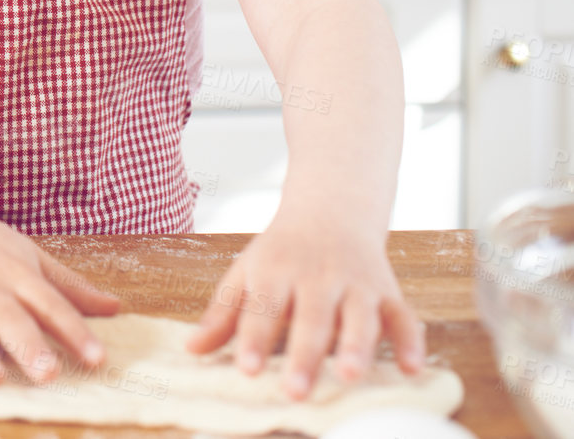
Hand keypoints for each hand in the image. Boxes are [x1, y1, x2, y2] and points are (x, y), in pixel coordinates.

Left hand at [187, 210, 424, 398]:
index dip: (253, 338)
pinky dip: (410, 341)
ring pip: (360, 316)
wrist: (331, 210)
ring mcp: (356, 283)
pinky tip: (412, 369)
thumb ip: (223, 314)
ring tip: (350, 377)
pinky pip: (403, 316)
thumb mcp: (245, 273)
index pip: (262, 307)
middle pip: (312, 318)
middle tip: (295, 391)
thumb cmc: (280, 253)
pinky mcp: (388, 291)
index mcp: (275, 270)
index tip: (245, 369)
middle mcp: (317, 276)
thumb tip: (190, 349)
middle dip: (305, 355)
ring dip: (357, 347)